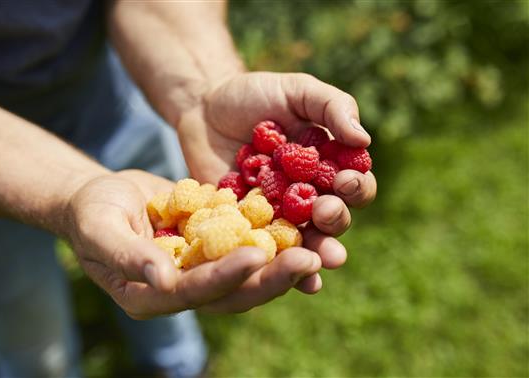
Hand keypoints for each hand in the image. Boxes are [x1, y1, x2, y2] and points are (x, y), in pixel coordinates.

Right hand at [64, 169, 331, 317]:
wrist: (104, 196)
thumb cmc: (91, 213)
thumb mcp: (99, 230)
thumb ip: (128, 255)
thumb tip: (162, 277)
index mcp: (155, 294)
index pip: (195, 291)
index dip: (226, 276)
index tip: (257, 256)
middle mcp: (186, 287)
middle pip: (235, 291)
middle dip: (273, 278)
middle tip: (311, 259)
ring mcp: (204, 266)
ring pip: (250, 272)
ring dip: (285, 261)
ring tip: (321, 246)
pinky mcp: (217, 242)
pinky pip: (250, 241)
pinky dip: (277, 235)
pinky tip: (306, 222)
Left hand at [177, 72, 376, 259]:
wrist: (203, 108)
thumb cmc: (254, 95)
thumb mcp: (297, 90)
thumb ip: (332, 107)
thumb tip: (364, 140)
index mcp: (329, 165)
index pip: (354, 184)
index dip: (356, 187)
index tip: (345, 181)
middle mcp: (309, 195)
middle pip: (334, 219)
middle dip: (334, 220)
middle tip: (323, 212)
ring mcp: (278, 215)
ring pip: (305, 241)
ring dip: (315, 252)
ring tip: (320, 259)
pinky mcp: (248, 227)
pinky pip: (266, 250)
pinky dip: (279, 267)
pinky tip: (291, 279)